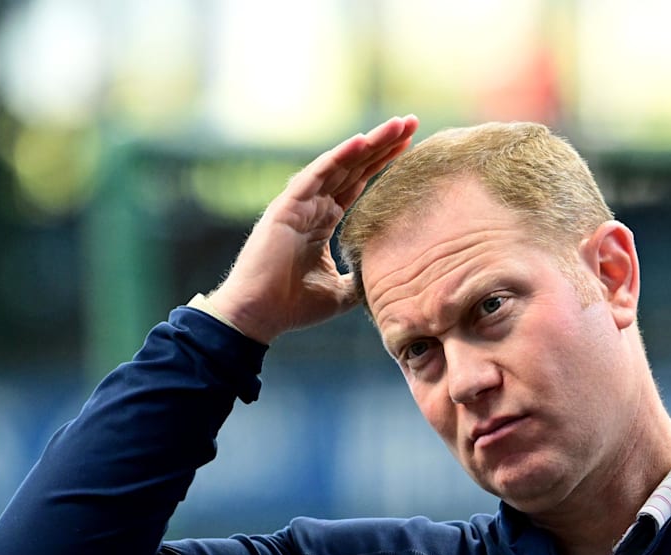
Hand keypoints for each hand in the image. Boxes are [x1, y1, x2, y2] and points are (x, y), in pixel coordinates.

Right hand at [206, 116, 418, 343]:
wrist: (259, 316)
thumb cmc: (293, 306)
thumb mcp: (341, 293)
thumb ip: (361, 279)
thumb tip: (384, 280)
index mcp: (324, 219)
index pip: (359, 182)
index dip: (383, 163)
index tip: (411, 145)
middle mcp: (313, 205)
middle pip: (354, 166)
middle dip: (383, 144)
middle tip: (410, 121)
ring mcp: (300, 203)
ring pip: (339, 164)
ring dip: (368, 142)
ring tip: (397, 125)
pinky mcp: (287, 207)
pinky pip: (315, 175)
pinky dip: (338, 157)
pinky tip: (362, 141)